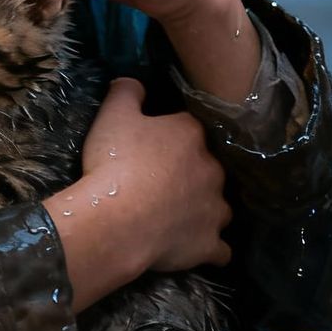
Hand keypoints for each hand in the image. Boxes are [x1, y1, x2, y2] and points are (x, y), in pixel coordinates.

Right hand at [45, 79, 231, 310]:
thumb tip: (134, 81)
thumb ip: (126, 92)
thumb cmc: (116, 163)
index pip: (188, 129)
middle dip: (191, 175)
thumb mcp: (112, 116)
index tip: (151, 148)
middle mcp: (212, 169)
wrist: (118, 219)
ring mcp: (215, 209)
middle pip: (207, 168)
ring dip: (205, 210)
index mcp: (191, 134)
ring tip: (180, 217)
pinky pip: (219, 249)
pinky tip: (199, 248)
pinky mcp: (209, 244)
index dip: (169, 138)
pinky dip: (211, 248)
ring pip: (219, 207)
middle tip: (161, 184)